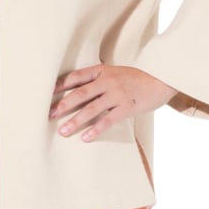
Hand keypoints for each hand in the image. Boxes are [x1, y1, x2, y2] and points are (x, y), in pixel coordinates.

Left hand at [49, 65, 177, 141]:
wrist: (161, 79)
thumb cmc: (135, 78)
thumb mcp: (115, 72)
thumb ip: (98, 80)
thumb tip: (77, 92)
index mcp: (102, 71)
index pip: (76, 76)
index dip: (60, 85)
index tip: (47, 94)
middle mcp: (107, 81)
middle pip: (80, 93)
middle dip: (63, 105)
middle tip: (49, 115)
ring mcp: (117, 94)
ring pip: (91, 109)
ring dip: (75, 121)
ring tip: (63, 131)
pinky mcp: (127, 107)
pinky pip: (108, 120)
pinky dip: (96, 129)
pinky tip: (85, 138)